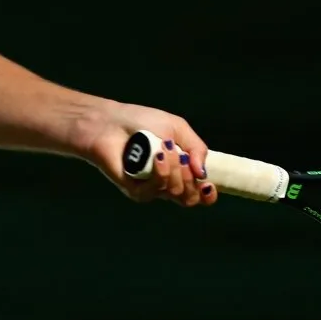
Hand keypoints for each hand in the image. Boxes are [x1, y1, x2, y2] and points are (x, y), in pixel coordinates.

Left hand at [84, 103, 216, 206]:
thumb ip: (197, 149)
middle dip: (192, 178)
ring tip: (164, 148)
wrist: (112, 121)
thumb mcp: (178, 128)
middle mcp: (167, 183)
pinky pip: (154, 191)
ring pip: (175, 193)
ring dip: (175, 169)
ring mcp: (150, 188)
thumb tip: (204, 174)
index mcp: (180, 170)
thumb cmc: (142, 122)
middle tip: (182, 158)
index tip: (209, 184)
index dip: (208, 195)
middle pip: (190, 198)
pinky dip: (160, 172)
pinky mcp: (134, 190)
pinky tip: (156, 157)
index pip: (199, 194)